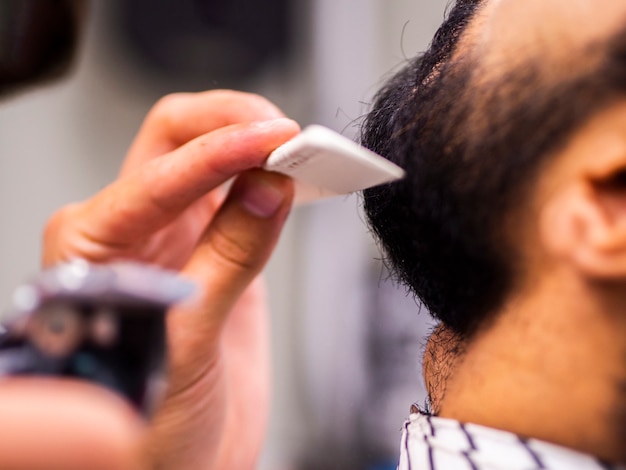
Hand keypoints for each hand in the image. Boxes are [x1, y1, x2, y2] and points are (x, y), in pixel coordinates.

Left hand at [41, 90, 299, 467]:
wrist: (180, 469)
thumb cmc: (149, 427)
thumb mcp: (186, 341)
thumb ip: (228, 258)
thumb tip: (269, 187)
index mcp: (96, 241)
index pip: (162, 170)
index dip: (222, 152)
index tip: (276, 144)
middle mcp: (132, 228)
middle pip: (179, 139)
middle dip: (235, 125)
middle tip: (290, 135)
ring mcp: (178, 237)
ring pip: (215, 160)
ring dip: (259, 147)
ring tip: (305, 152)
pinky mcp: (218, 253)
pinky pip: (246, 199)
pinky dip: (276, 184)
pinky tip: (301, 182)